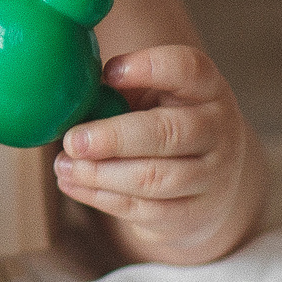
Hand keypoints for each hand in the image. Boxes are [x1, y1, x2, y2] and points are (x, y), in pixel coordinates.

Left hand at [52, 45, 265, 264]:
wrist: (210, 182)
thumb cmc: (164, 123)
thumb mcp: (154, 95)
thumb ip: (120, 88)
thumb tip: (68, 88)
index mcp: (207, 88)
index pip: (188, 69)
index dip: (148, 68)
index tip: (108, 73)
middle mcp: (218, 130)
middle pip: (169, 132)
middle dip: (113, 138)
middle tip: (72, 141)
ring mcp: (211, 177)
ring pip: (153, 178)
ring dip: (100, 174)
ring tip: (64, 165)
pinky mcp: (193, 214)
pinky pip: (143, 209)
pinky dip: (101, 197)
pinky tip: (72, 183)